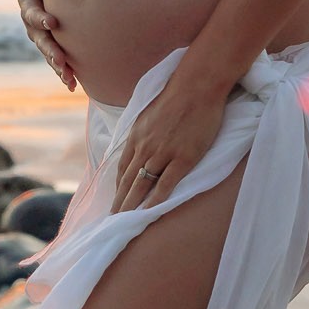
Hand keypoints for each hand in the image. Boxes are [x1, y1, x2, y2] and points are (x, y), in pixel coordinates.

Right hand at [17, 0, 76, 90]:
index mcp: (27, 4)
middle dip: (50, 50)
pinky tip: (73, 85)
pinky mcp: (54, 45)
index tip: (52, 22)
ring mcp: (43, 37)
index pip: (32, 13)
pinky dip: (65, 73)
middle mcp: (32, 25)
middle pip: (40, 39)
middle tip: (60, 59)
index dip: (40, 18)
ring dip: (58, 66)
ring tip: (68, 77)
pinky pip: (58, 61)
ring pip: (49, 54)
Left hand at [113, 72, 230, 211]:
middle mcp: (144, 146)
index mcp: (136, 136)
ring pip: (142, 185)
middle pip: (127, 180)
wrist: (197, 86)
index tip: (115, 200)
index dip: (118, 187)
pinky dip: (156, 199)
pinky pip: (166, 183)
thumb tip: (139, 142)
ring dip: (131, 205)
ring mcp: (163, 153)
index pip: (123, 168)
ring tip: (125, 222)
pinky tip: (150, 212)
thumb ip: (143, 131)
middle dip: (119, 202)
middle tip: (112, 221)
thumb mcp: (150, 113)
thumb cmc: (177, 97)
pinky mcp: (183, 157)